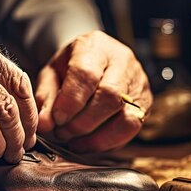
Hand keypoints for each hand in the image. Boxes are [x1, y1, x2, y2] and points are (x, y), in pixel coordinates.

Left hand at [35, 31, 151, 151]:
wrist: (93, 59)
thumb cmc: (69, 67)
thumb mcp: (51, 74)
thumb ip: (46, 97)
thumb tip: (45, 124)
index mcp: (95, 47)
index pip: (87, 74)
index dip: (70, 102)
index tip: (56, 119)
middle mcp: (123, 62)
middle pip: (110, 96)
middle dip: (82, 122)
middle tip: (62, 132)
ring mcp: (138, 83)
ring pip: (126, 117)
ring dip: (96, 137)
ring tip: (74, 141)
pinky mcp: (145, 103)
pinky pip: (131, 130)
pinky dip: (107, 142)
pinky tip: (88, 143)